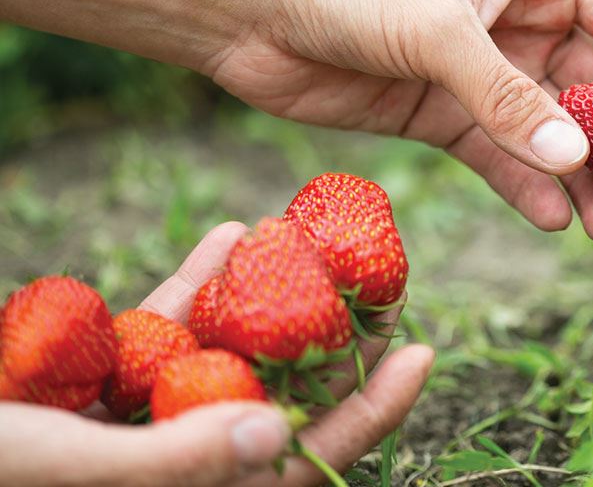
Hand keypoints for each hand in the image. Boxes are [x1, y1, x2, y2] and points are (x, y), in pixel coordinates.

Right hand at [0, 222, 433, 486]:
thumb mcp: (63, 466)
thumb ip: (171, 463)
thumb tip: (278, 438)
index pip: (303, 465)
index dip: (369, 414)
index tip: (422, 350)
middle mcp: (177, 462)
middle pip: (280, 401)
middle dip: (329, 342)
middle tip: (381, 278)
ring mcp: (140, 422)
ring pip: (226, 359)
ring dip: (268, 301)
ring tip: (311, 243)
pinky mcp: (97, 383)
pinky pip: (161, 334)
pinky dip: (193, 288)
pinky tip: (228, 236)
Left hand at [207, 0, 592, 241]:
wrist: (246, 10)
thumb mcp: (439, 32)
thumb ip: (507, 98)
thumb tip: (577, 163)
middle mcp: (524, 23)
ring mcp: (487, 74)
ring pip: (555, 134)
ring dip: (586, 180)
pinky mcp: (448, 116)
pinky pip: (503, 158)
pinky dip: (530, 189)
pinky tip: (559, 222)